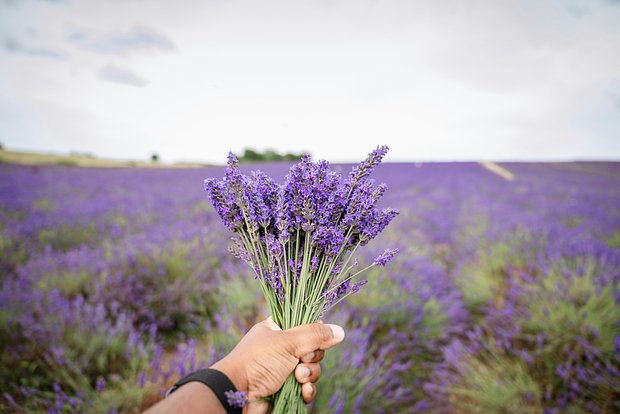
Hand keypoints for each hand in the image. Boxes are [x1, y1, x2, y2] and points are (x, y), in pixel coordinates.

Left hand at [211, 317, 344, 413]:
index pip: (304, 326)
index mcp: (276, 330)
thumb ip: (315, 335)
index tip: (315, 338)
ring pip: (312, 370)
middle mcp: (280, 349)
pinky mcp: (286, 390)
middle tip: (301, 360)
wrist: (238, 395)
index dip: (313, 333)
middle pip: (312, 349)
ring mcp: (283, 370)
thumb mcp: (288, 342)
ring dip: (310, 375)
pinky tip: (303, 391)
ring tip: (298, 378)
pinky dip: (307, 391)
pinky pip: (307, 388)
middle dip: (312, 358)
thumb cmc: (258, 361)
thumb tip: (340, 331)